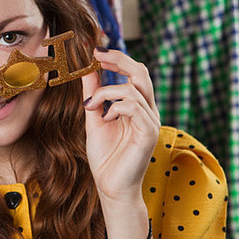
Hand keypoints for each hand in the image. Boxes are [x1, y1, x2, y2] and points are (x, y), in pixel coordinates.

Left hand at [81, 48, 160, 202]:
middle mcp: (148, 110)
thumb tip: (87, 69)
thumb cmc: (105, 156)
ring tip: (91, 106)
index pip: (134, 72)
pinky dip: (114, 107)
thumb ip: (94, 94)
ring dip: (106, 92)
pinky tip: (105, 119)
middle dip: (119, 60)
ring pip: (133, 88)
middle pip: (141, 72)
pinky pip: (134, 106)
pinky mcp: (148, 133)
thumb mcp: (94, 117)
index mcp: (138, 106)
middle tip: (96, 56)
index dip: (117, 58)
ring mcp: (150, 121)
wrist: (110, 187)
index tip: (95, 51)